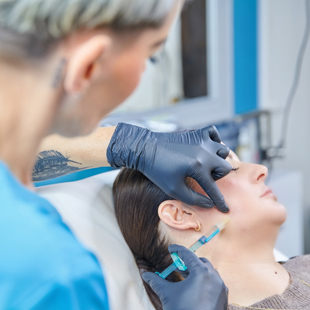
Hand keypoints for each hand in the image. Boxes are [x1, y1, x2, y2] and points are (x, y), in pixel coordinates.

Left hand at [107, 123, 230, 210]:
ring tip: (205, 163)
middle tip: (204, 178)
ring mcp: (201, 140)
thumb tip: (210, 204)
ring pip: (223, 150)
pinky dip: (214, 140)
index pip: (213, 188)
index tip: (225, 209)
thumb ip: (193, 199)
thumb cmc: (157, 171)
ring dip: (217, 159)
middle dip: (217, 176)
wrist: (145, 149)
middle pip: (224, 167)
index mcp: (198, 167)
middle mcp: (204, 152)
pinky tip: (206, 147)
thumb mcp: (173, 189)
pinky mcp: (196, 132)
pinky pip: (214, 132)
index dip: (219, 201)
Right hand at [142, 245, 227, 309]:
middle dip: (188, 262)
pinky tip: (194, 289)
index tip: (170, 249)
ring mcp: (221, 288)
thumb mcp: (167, 294)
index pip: (188, 255)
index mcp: (202, 272)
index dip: (177, 250)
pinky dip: (204, 282)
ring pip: (209, 273)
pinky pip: (214, 284)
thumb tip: (145, 273)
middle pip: (200, 262)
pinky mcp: (223, 299)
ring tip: (184, 277)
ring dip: (196, 272)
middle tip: (177, 266)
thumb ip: (156, 281)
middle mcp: (214, 277)